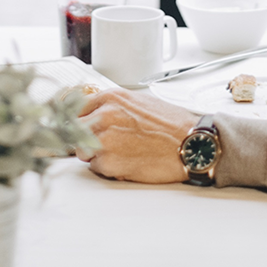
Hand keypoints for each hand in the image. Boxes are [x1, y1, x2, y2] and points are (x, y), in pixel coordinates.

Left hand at [76, 89, 197, 183]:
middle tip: (104, 144)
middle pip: (74, 131)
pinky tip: (129, 162)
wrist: (192, 144)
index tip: (75, 129)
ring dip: (96, 155)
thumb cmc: (171, 126)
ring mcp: (104, 139)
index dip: (76, 122)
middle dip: (85, 139)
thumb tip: (93, 113)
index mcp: (111, 98)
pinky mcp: (109, 162)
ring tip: (121, 153)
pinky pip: (97, 167)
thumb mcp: (139, 102)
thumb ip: (112, 106)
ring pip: (82, 151)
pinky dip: (109, 168)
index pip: (75, 109)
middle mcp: (104, 115)